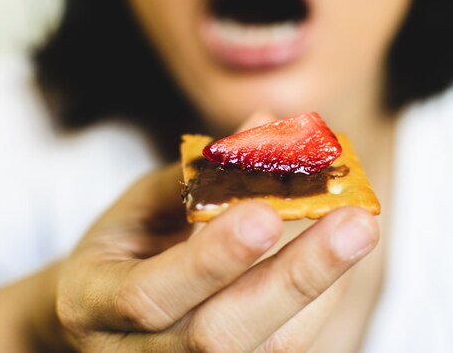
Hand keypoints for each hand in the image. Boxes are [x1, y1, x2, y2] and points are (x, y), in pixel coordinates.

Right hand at [56, 161, 378, 351]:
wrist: (108, 317)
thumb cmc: (124, 250)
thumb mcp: (140, 206)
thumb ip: (200, 173)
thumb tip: (268, 123)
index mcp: (94, 304)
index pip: (150, 295)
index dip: (211, 258)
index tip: (268, 211)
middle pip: (219, 338)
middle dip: (294, 278)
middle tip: (356, 224)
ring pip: (265, 349)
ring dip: (320, 286)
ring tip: (359, 229)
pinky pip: (283, 347)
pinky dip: (318, 299)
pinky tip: (336, 255)